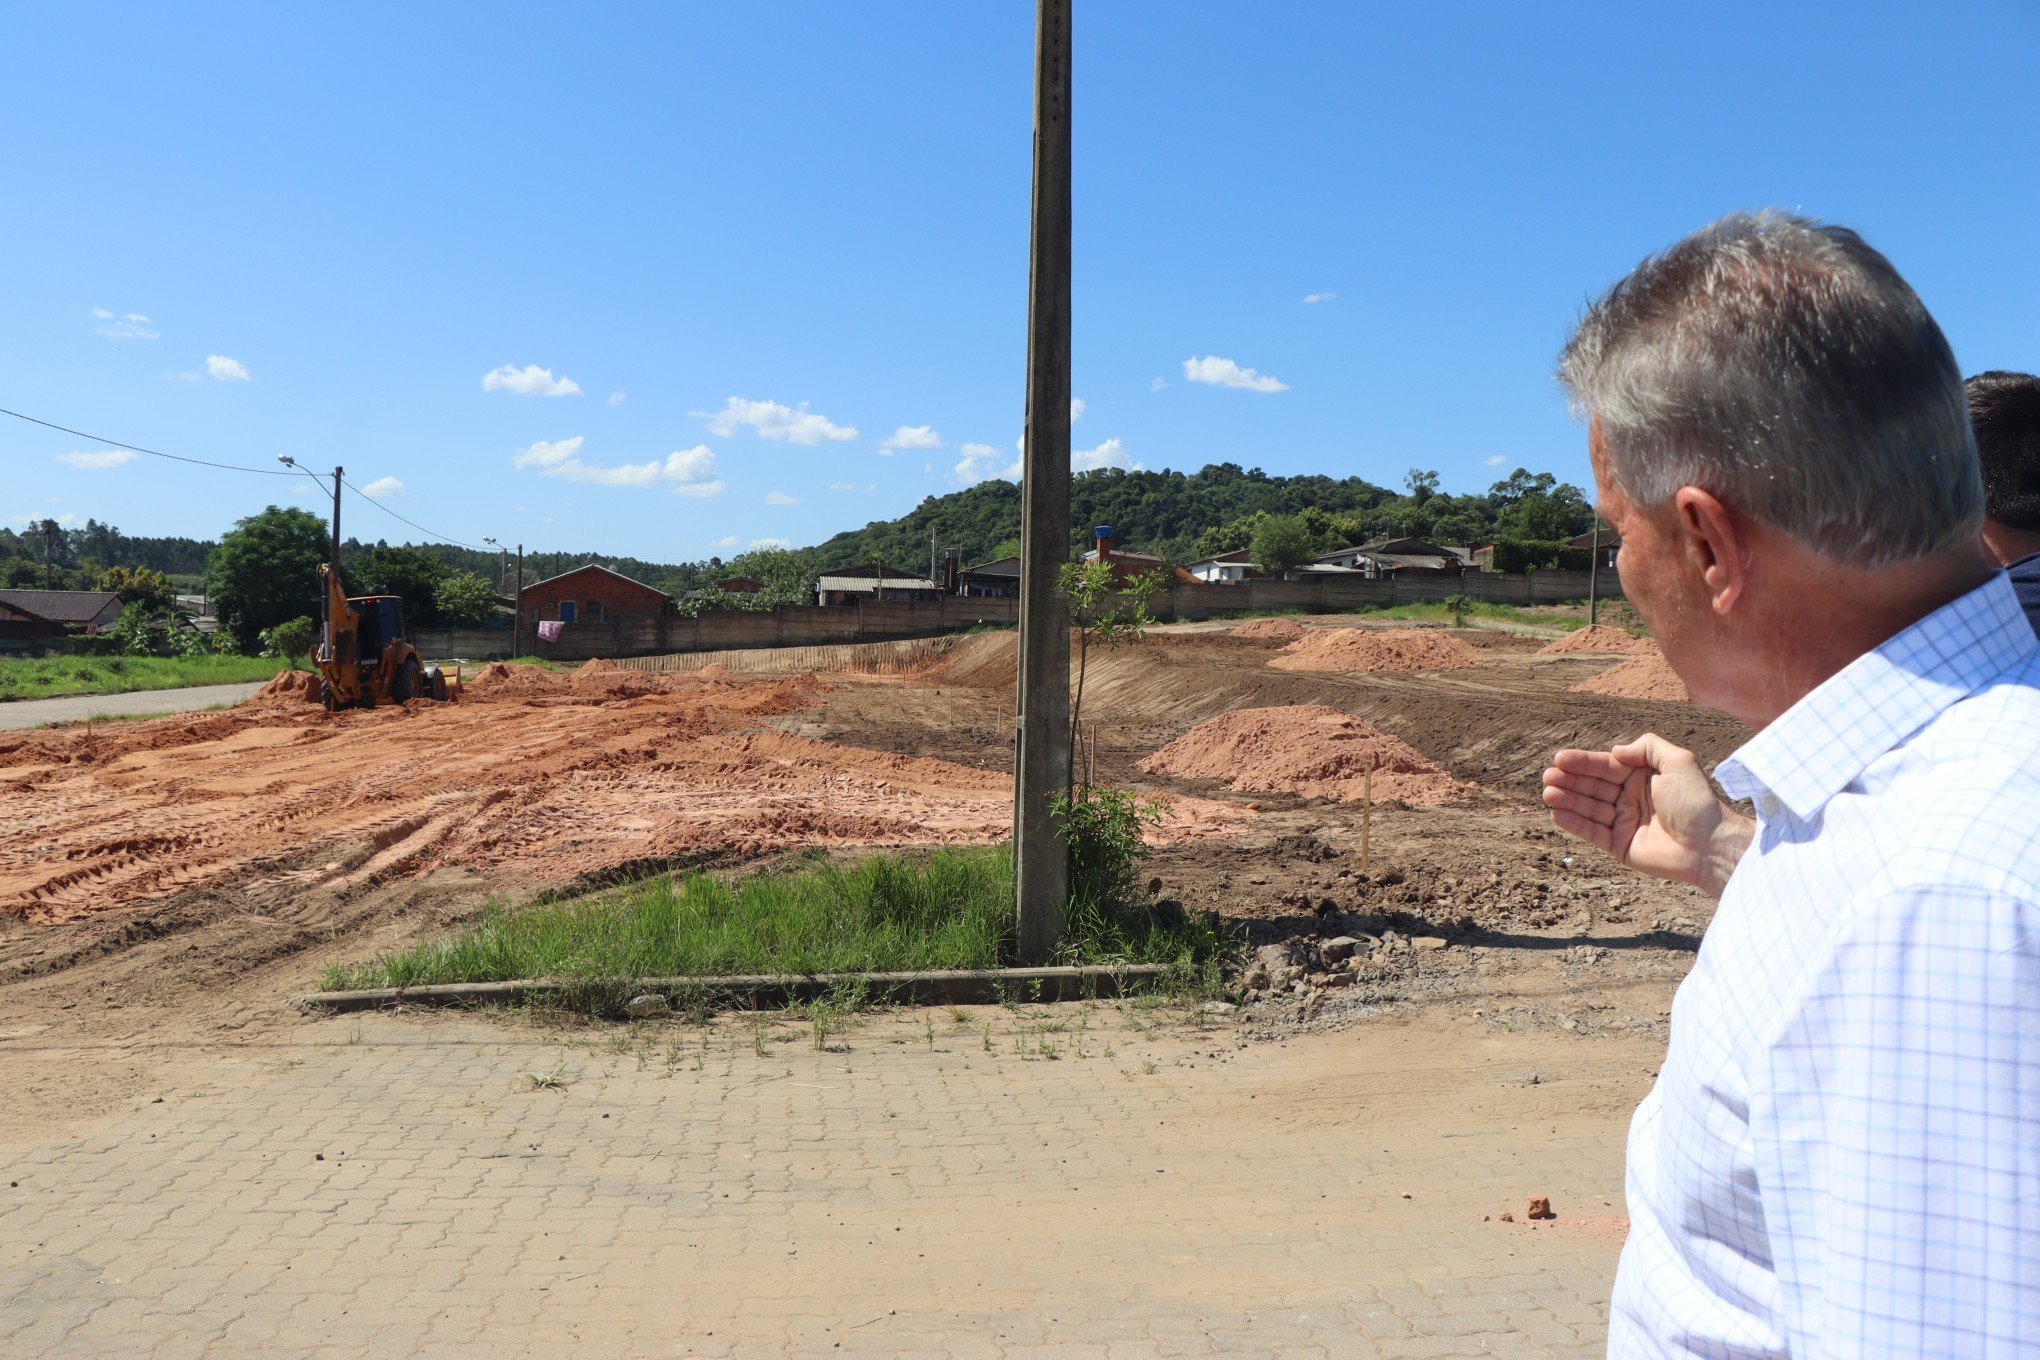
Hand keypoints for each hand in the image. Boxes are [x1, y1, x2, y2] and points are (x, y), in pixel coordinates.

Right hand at [1541, 733, 1752, 897]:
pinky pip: (1592, 833)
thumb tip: (1615, 751)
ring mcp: (1624, 823)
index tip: (1560, 758)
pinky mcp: (1620, 846)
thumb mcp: (1678, 761)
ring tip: (1548, 793)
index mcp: (1641, 778)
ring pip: (1589, 808)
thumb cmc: (1697, 801)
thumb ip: (1647, 747)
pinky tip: (1557, 814)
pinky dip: (1574, 823)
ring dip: (1566, 800)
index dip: (1582, 762)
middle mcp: (1630, 798)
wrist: (1710, 843)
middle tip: (1548, 777)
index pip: (1605, 766)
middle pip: (1592, 787)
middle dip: (1569, 781)